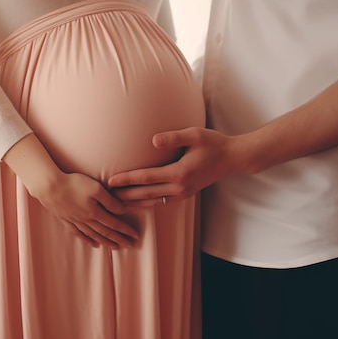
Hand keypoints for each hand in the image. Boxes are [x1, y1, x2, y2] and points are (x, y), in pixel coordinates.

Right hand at [31, 171, 138, 248]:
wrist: (49, 187)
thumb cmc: (74, 184)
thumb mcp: (96, 188)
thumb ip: (110, 201)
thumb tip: (122, 211)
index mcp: (95, 212)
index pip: (114, 224)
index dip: (126, 230)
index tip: (135, 236)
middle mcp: (86, 220)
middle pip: (106, 232)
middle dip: (119, 239)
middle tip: (130, 246)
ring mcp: (75, 221)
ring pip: (94, 235)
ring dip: (105, 242)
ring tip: (115, 248)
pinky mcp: (66, 220)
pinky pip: (79, 234)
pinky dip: (87, 240)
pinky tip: (93, 244)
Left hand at [107, 127, 243, 206]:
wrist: (233, 158)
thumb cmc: (214, 143)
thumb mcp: (195, 134)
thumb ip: (173, 137)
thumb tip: (153, 140)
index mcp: (179, 173)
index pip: (146, 178)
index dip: (126, 179)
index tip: (109, 181)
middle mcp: (180, 187)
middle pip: (145, 194)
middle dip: (124, 194)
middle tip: (104, 195)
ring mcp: (183, 193)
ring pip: (152, 202)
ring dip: (133, 202)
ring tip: (114, 202)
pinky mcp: (185, 194)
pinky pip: (161, 202)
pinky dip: (146, 203)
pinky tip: (136, 202)